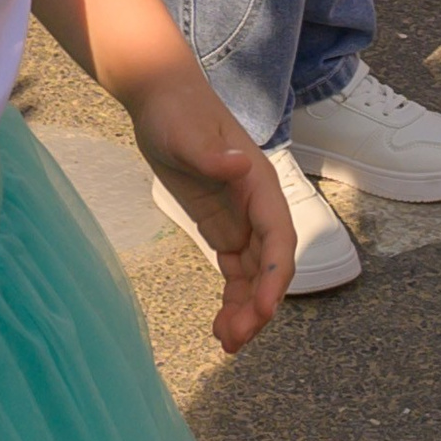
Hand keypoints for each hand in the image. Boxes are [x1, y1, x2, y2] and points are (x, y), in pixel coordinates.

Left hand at [129, 74, 293, 352]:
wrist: (161, 97)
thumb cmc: (175, 111)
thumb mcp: (187, 134)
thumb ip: (213, 155)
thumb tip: (242, 167)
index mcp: (259, 183)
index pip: (278, 236)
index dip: (274, 276)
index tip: (262, 309)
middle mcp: (256, 204)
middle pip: (270, 264)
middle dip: (259, 305)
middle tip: (234, 341)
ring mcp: (240, 218)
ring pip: (254, 275)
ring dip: (246, 310)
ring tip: (226, 343)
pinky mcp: (221, 226)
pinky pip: (235, 272)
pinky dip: (232, 300)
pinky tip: (220, 326)